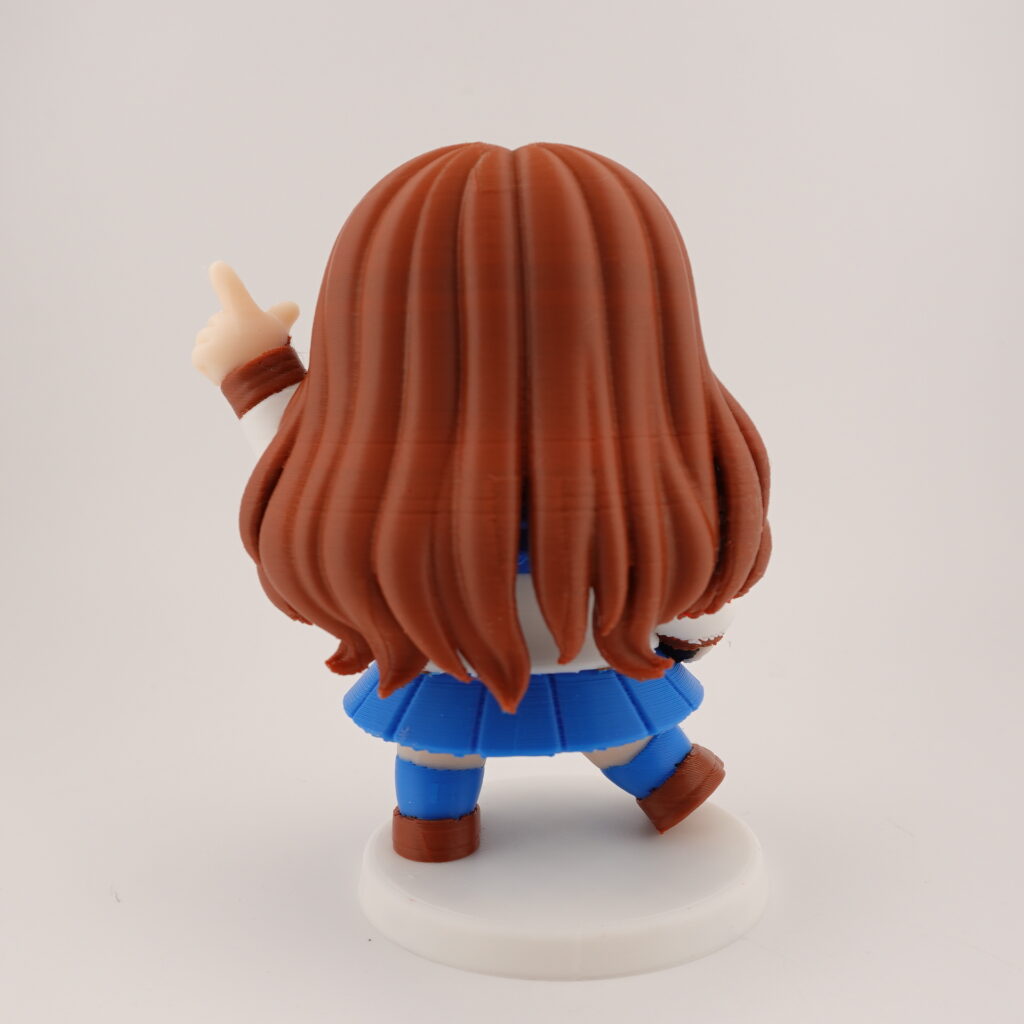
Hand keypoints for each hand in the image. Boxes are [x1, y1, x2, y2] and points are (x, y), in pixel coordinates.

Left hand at [192, 261, 299, 383]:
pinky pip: (199, 356)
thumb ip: (283, 315)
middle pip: (218, 321)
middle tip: (248, 351)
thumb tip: (292, 306)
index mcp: (245, 311)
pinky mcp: (201, 357)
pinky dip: (208, 364)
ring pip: (206, 338)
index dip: (224, 277)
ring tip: (238, 362)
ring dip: (218, 350)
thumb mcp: (280, 332)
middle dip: (230, 335)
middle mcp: (226, 322)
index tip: (218, 267)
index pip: (230, 287)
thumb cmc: (274, 357)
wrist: (266, 389)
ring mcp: (212, 340)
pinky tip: (225, 371)